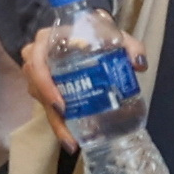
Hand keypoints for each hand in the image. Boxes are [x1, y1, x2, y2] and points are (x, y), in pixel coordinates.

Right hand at [15, 30, 141, 149]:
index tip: (60, 103)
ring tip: (72, 142)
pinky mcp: (46, 89)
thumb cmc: (94, 31)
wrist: (85, 33)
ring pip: (41, 101)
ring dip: (56, 123)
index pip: (36, 61)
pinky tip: (72, 141)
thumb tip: (138, 65)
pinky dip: (60, 124)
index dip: (43, 83)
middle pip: (36, 86)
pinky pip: (48, 107)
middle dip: (51, 111)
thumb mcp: (112, 33)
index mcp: (46, 40)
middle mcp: (37, 58)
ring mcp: (39, 75)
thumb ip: (129, 45)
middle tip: (68, 131)